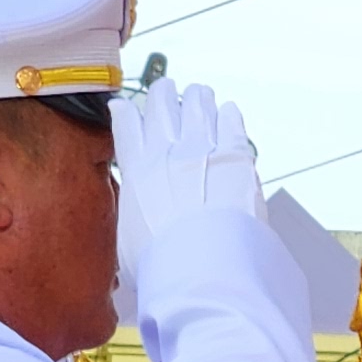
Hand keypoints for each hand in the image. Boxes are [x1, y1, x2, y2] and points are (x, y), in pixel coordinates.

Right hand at [109, 79, 262, 314]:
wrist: (206, 270)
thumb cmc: (167, 265)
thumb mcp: (129, 241)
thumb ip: (131, 214)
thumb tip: (133, 216)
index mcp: (137, 168)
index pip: (125, 123)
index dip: (124, 109)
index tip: (124, 106)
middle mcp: (167, 150)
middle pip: (161, 103)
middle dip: (162, 94)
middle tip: (166, 91)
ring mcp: (204, 148)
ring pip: (197, 104)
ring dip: (197, 97)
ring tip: (199, 95)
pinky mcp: (238, 156)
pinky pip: (231, 122)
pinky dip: (227, 114)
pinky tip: (227, 112)